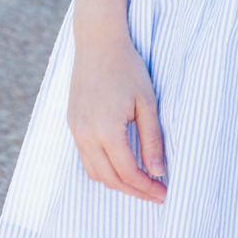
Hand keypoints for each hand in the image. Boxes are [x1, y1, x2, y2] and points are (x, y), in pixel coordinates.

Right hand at [68, 30, 166, 201]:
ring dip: (117, 183)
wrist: (98, 43)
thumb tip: (158, 172)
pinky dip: (103, 170)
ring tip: (141, 184)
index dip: (147, 187)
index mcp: (106, 130)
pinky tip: (120, 167)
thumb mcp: (147, 103)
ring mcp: (76, 131)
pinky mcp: (72, 125)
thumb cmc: (127, 68)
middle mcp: (86, 135)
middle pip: (110, 179)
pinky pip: (86, 159)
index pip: (128, 172)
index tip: (164, 194)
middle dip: (134, 191)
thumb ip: (152, 139)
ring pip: (95, 172)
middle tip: (155, 194)